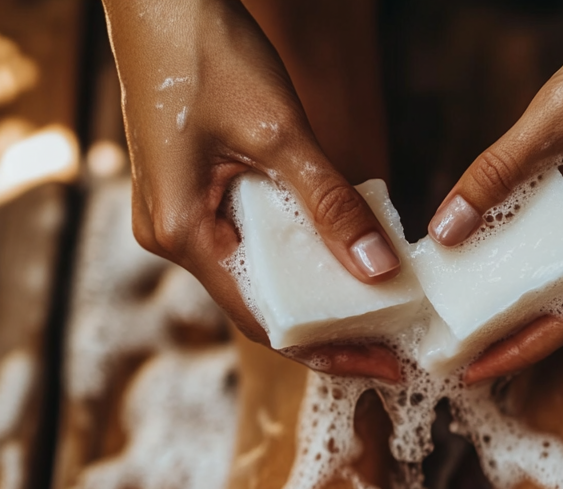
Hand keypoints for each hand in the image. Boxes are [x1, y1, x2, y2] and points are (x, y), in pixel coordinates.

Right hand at [103, 0, 402, 378]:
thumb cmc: (205, 50)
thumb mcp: (279, 134)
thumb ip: (329, 205)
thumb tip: (379, 270)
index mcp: (181, 233)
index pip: (264, 321)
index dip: (327, 349)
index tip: (381, 364)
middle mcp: (172, 236)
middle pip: (261, 307)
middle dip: (327, 330)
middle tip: (389, 345)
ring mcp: (179, 217)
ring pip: (257, 277)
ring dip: (315, 294)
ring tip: (376, 309)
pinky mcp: (192, 195)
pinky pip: (250, 244)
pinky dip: (296, 257)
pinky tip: (340, 257)